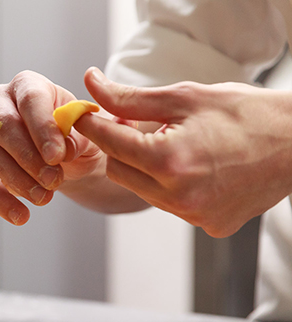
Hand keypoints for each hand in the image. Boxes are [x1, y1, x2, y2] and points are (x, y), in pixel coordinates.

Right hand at [0, 71, 103, 224]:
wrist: (68, 158)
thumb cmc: (78, 134)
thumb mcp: (91, 130)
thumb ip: (85, 132)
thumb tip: (69, 145)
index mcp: (28, 85)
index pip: (31, 100)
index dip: (42, 128)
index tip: (57, 156)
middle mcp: (0, 103)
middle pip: (4, 126)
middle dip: (28, 157)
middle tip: (53, 180)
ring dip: (17, 180)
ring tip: (45, 198)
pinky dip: (0, 201)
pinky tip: (21, 216)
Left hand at [75, 67, 291, 237]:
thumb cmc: (246, 114)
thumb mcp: (184, 98)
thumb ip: (131, 99)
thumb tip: (93, 86)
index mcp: (169, 161)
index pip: (110, 144)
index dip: (94, 125)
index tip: (85, 115)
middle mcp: (179, 196)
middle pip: (120, 170)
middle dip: (123, 147)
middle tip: (137, 125)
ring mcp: (195, 216)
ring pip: (144, 190)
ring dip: (148, 168)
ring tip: (177, 144)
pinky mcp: (210, 226)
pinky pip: (172, 205)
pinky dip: (173, 186)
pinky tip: (198, 168)